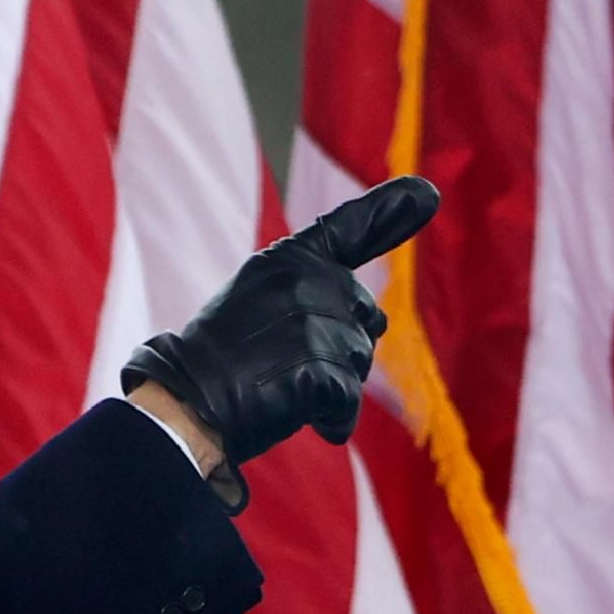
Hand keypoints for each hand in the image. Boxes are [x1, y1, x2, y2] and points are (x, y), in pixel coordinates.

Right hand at [121, 176, 439, 485]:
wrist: (186, 399)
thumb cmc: (224, 359)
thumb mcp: (264, 300)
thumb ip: (317, 294)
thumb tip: (378, 319)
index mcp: (290, 259)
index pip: (351, 229)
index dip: (391, 208)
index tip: (427, 193)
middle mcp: (308, 281)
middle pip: (365, 321)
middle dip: (339, 351)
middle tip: (280, 362)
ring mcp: (315, 323)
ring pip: (359, 365)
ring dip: (330, 387)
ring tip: (279, 384)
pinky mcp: (320, 367)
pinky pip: (348, 404)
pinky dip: (329, 420)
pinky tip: (293, 411)